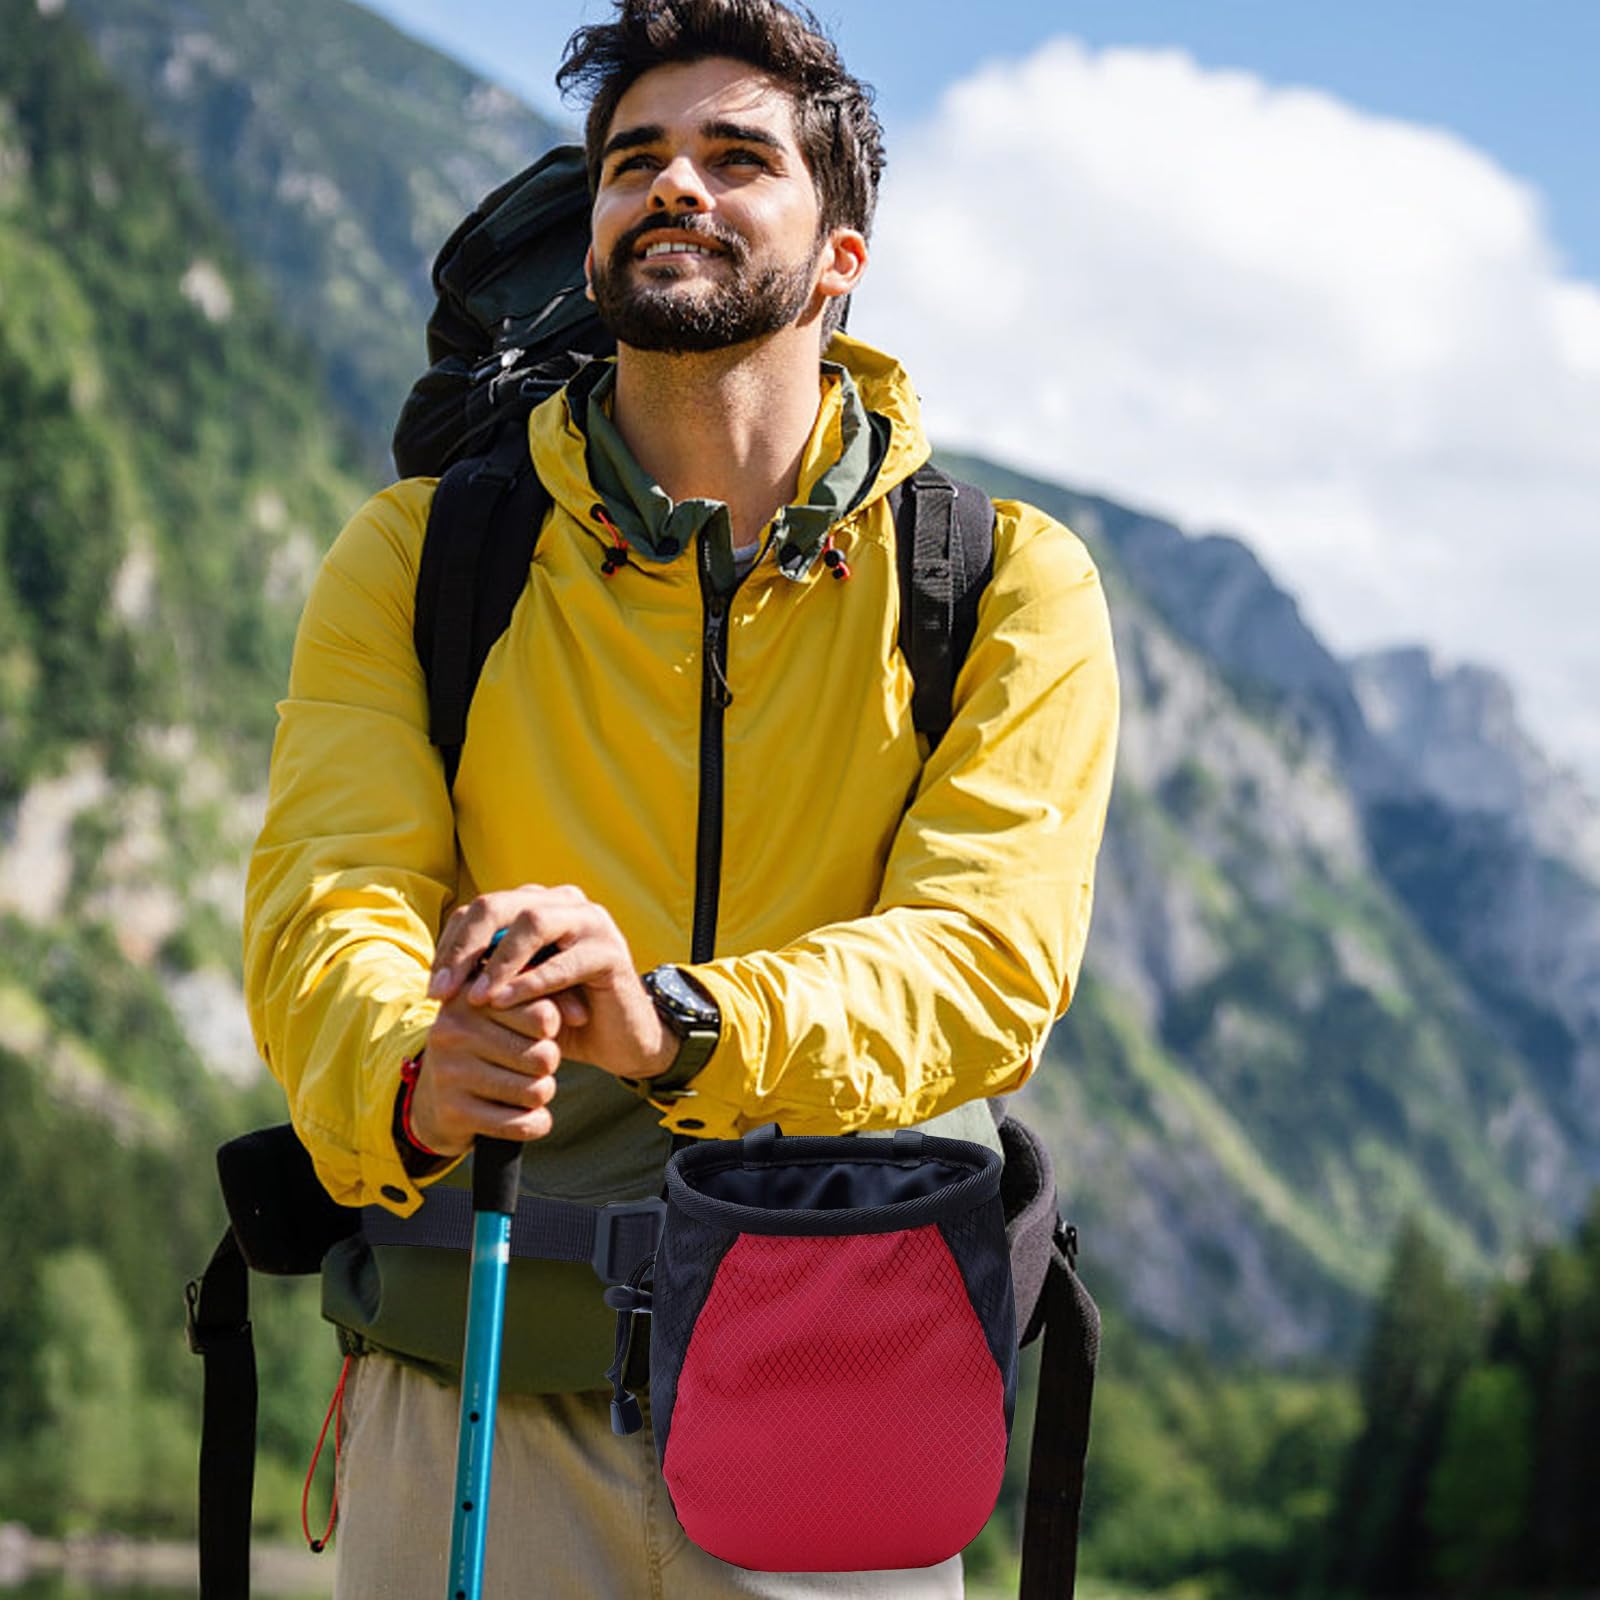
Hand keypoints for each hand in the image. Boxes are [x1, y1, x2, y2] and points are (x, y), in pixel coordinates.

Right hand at [409, 989, 562, 1156]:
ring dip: (542, 1094)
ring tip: (528, 1088)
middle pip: (544, 1056)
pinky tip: (530, 1117)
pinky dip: (536, 1124)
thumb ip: (553, 1002)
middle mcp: (454, 1030)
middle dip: (549, 1066)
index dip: (553, 1030)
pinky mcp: (453, 1111)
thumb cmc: (488, 1047)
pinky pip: (521, 1124)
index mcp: (471, 998)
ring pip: (536, 1091)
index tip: (542, 1033)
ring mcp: (450, 1072)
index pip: (543, 1015)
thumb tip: (582, 1016)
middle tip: (534, 1066)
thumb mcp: (510, 1015)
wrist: (432, 1098)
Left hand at [429, 886, 677, 1082]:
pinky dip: (530, 982)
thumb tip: (439, 980)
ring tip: (477, 998)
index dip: (451, 946)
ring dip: (498, 961)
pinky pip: (564, 961)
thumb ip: (486, 977)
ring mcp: (591, 921)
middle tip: (444, 991)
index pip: (479, 910)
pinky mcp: (611, 951)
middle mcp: (563, 902)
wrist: (620, 1040)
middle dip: (466, 948)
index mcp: (536, 905)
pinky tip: (505, 1004)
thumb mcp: (515, 994)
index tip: (434, 990)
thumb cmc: (559, 1015)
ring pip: (533, 922)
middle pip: (499, 905)